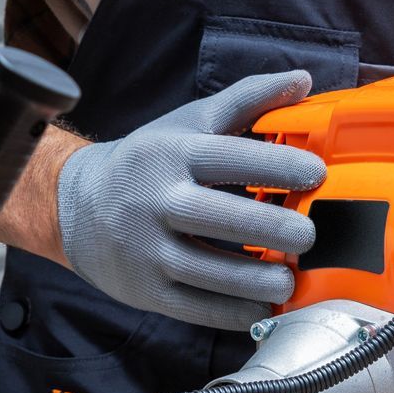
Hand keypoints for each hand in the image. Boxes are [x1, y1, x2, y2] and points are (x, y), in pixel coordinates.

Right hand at [56, 70, 326, 329]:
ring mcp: (146, 250)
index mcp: (171, 154)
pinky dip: (230, 312)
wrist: (78, 206)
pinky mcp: (145, 290)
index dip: (275, 165)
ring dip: (253, 280)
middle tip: (309, 235)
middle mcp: (156, 200)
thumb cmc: (149, 162)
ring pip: (204, 271)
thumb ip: (245, 101)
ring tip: (290, 281)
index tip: (316, 174)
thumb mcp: (188, 123)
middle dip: (269, 228)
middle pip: (216, 217)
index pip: (227, 158)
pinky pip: (191, 307)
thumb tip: (302, 80)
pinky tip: (262, 308)